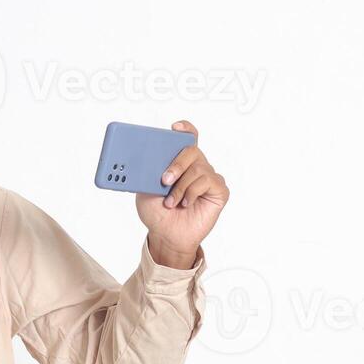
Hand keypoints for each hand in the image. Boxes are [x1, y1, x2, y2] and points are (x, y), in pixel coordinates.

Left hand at [135, 120, 229, 267]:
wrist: (166, 236)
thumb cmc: (157, 212)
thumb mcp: (144, 189)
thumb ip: (147, 172)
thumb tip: (145, 158)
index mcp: (179, 162)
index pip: (187, 137)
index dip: (185, 129)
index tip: (175, 128)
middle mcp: (196, 166)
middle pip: (192, 150)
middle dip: (177, 163)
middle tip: (164, 180)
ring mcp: (209, 177)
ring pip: (197, 169)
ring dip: (180, 187)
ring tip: (170, 202)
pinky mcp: (219, 190)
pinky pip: (207, 182)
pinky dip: (192, 193)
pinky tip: (185, 203)